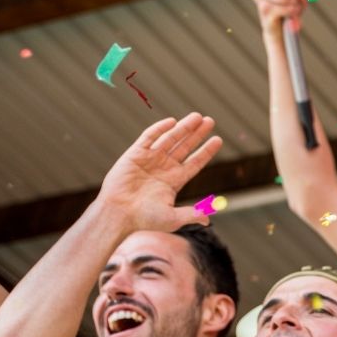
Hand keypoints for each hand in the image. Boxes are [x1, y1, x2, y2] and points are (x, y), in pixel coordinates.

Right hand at [93, 114, 223, 234]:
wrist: (119, 214)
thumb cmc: (144, 219)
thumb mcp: (172, 218)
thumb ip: (191, 215)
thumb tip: (207, 220)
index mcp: (174, 181)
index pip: (194, 162)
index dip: (206, 151)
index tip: (218, 139)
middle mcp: (163, 167)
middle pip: (185, 147)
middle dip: (197, 134)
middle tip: (210, 121)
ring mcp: (150, 159)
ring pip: (170, 139)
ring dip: (183, 127)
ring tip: (197, 116)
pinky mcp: (135, 154)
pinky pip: (149, 137)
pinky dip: (160, 128)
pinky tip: (173, 121)